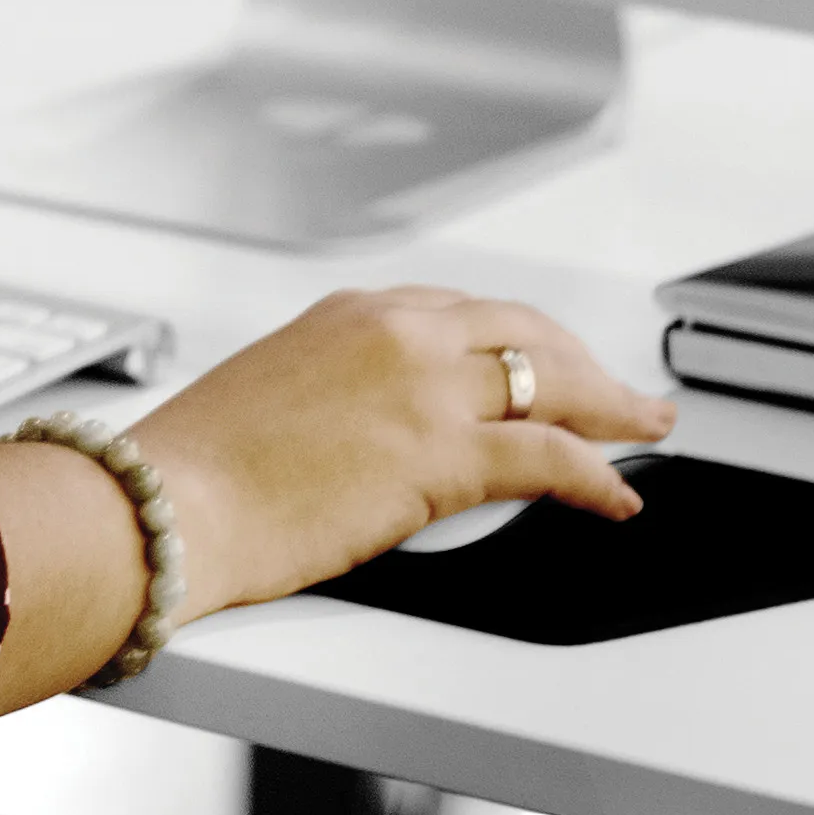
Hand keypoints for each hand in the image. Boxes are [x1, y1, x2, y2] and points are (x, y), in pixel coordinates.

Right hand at [124, 288, 673, 614]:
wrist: (167, 503)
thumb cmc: (198, 466)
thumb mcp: (273, 392)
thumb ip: (337, 390)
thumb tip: (371, 430)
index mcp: (352, 313)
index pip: (466, 312)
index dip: (520, 340)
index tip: (542, 359)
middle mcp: (397, 333)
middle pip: (526, 333)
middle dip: (582, 363)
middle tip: (617, 392)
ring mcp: (426, 389)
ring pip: (555, 384)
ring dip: (614, 410)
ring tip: (647, 428)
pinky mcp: (445, 455)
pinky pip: (554, 457)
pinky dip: (601, 475)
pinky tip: (619, 495)